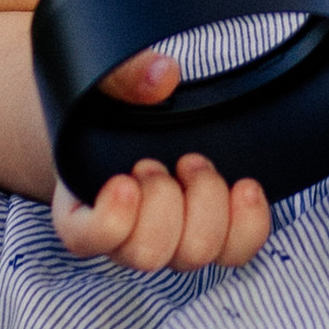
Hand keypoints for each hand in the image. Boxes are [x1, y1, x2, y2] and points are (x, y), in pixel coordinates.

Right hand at [47, 49, 271, 271]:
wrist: (136, 120)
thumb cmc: (110, 106)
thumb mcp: (101, 79)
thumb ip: (119, 74)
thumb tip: (162, 80)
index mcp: (81, 205)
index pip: (85, 239)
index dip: (110, 220)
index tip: (125, 180)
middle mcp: (126, 235)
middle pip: (147, 254)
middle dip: (162, 199)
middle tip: (154, 161)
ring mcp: (172, 238)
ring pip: (194, 254)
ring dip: (203, 202)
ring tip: (193, 163)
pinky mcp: (214, 232)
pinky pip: (236, 250)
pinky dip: (248, 223)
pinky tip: (244, 189)